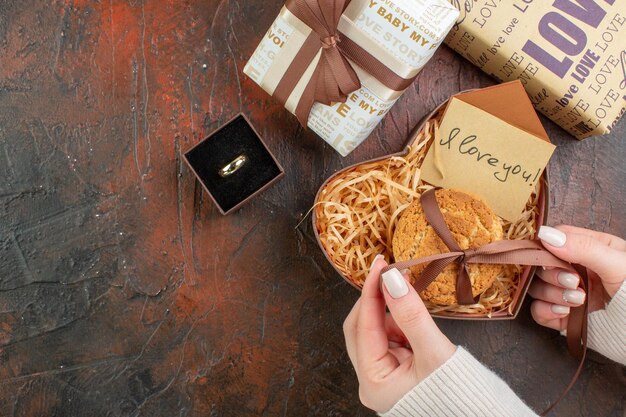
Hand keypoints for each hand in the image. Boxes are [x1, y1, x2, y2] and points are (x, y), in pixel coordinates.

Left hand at [343, 255, 455, 412]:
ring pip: (373, 332)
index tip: (380, 265)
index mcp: (373, 383)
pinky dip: (396, 322)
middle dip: (374, 299)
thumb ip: (412, 314)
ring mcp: (381, 377)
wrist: (480, 415)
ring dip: (386, 310)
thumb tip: (392, 279)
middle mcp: (371, 381)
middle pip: (360, 329)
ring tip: (405, 295)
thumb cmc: (460, 393)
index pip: (363, 327)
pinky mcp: (394, 371)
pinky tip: (410, 316)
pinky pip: (387, 338)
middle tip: (387, 272)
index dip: (371, 292)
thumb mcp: (435, 351)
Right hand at [530, 225, 625, 330]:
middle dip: (553, 274)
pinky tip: (564, 312)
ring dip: (551, 293)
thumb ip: (584, 247)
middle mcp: (576, 270)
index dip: (547, 247)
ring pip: (538, 287)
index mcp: (591, 249)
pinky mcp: (562, 317)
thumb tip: (545, 234)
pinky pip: (537, 311)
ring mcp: (568, 293)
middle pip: (542, 265)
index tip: (553, 258)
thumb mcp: (617, 264)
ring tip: (577, 300)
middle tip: (574, 282)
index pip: (555, 239)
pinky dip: (544, 311)